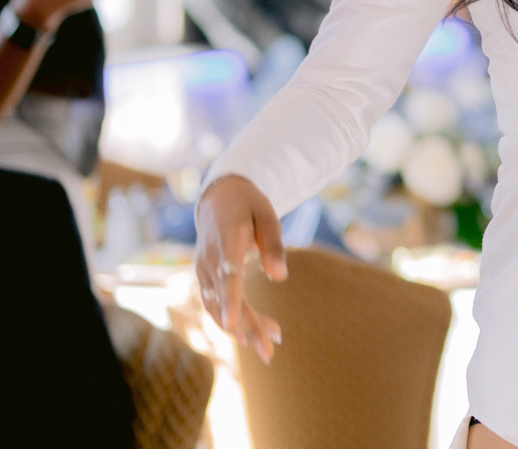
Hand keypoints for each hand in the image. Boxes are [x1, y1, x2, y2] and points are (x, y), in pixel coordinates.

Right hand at [195, 174, 287, 362]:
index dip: (229, 300)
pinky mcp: (205, 278)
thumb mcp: (267, 215)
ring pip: (219, 307)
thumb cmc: (248, 206)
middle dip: (245, 327)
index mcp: (226, 240)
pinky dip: (235, 319)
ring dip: (242, 328)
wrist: (218, 198)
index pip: (227, 274)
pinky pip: (217, 303)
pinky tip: (255, 332)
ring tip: (270, 344)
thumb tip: (280, 277)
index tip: (231, 324)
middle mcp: (209, 259)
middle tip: (269, 353)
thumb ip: (273, 245)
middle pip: (225, 299)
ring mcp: (203, 270)